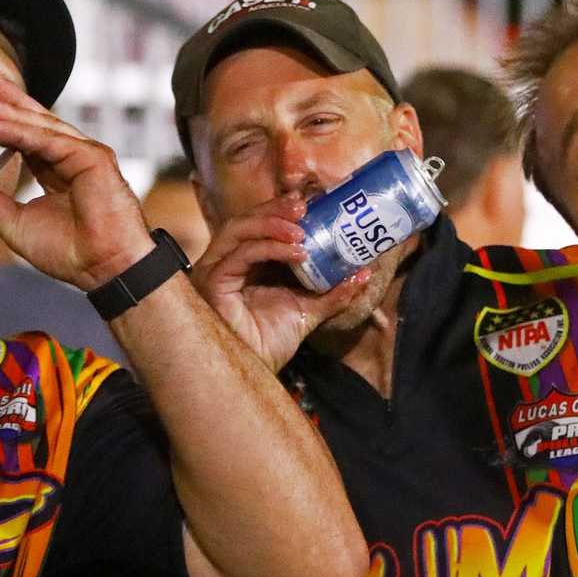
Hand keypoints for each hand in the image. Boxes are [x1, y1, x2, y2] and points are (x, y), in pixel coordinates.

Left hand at [0, 72, 158, 291]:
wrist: (105, 269)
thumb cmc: (71, 253)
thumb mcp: (16, 225)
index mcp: (57, 172)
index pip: (28, 138)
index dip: (4, 120)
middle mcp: (72, 158)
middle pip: (37, 123)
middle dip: (8, 102)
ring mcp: (85, 156)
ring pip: (43, 128)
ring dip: (11, 113)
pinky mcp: (94, 159)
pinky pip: (52, 142)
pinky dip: (24, 132)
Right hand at [188, 194, 372, 370]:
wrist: (255, 374)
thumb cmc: (270, 344)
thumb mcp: (309, 310)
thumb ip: (333, 291)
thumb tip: (363, 272)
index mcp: (244, 264)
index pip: (258, 225)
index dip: (280, 211)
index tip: (310, 202)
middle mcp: (226, 263)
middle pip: (246, 221)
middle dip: (275, 210)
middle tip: (304, 206)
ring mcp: (216, 271)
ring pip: (238, 230)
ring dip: (272, 223)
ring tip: (303, 228)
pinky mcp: (213, 284)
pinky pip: (241, 256)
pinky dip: (270, 248)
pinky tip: (298, 253)